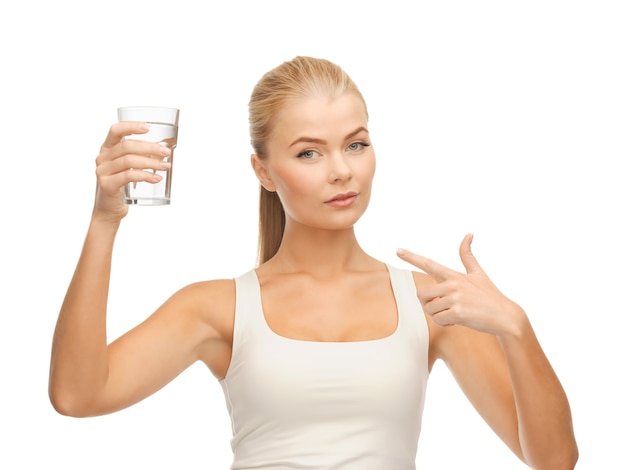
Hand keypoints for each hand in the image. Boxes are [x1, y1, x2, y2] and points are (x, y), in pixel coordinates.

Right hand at [93, 122, 171, 221]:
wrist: (109, 209)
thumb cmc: (122, 185)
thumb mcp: (130, 168)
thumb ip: (142, 157)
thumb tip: (163, 151)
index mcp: (107, 148)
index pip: (115, 131)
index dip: (131, 126)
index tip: (148, 127)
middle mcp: (102, 158)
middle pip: (127, 146)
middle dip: (150, 148)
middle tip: (166, 152)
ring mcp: (102, 171)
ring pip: (129, 161)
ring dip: (151, 162)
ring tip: (166, 166)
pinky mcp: (107, 184)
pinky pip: (128, 176)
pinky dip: (145, 176)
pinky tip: (156, 178)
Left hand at [397, 234, 525, 337]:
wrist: (505, 316)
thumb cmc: (490, 295)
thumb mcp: (478, 273)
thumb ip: (467, 255)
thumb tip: (468, 234)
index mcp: (454, 275)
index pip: (429, 263)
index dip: (412, 257)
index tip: (398, 250)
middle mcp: (453, 284)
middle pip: (422, 294)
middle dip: (429, 304)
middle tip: (443, 306)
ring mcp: (455, 299)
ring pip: (429, 309)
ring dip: (439, 315)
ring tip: (454, 313)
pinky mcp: (457, 313)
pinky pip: (438, 320)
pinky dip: (445, 324)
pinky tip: (458, 320)